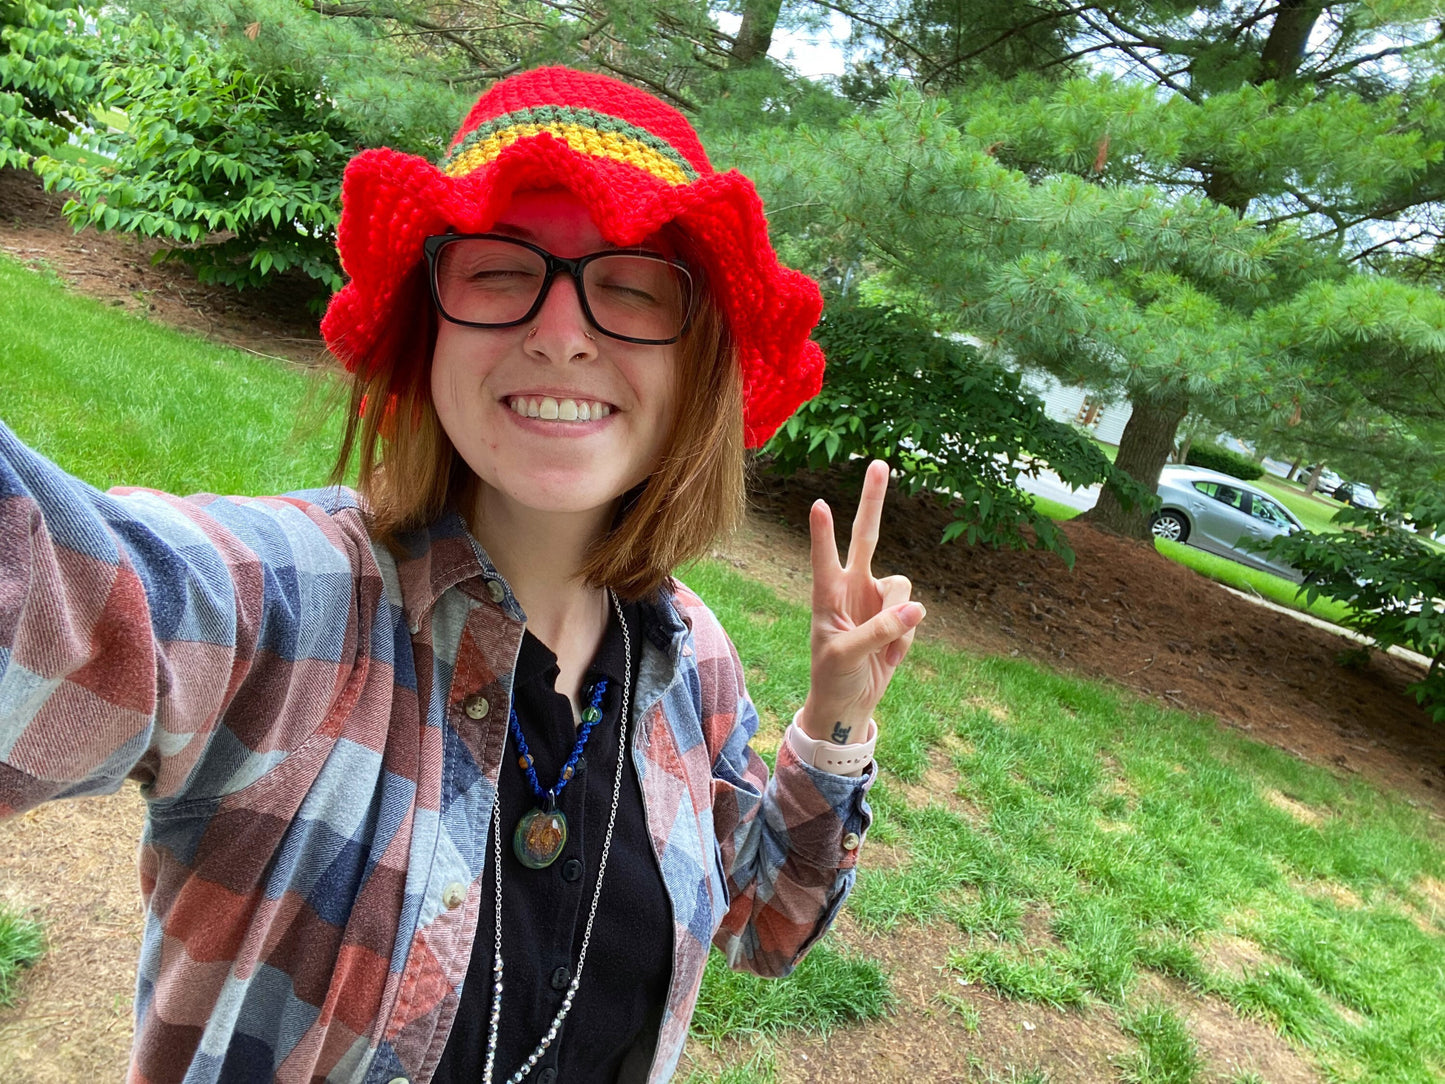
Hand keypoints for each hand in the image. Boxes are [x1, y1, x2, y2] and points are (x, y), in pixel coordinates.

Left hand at [798, 459, 924, 744]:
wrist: (850, 701)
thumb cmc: (833, 676)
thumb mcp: (846, 656)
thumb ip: (877, 632)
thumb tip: (915, 608)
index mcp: (826, 594)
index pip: (824, 558)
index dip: (823, 534)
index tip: (818, 505)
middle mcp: (852, 586)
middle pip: (867, 535)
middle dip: (873, 500)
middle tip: (878, 463)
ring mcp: (876, 598)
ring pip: (903, 588)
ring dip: (899, 618)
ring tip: (879, 646)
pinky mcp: (897, 614)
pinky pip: (914, 615)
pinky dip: (907, 637)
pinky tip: (889, 653)